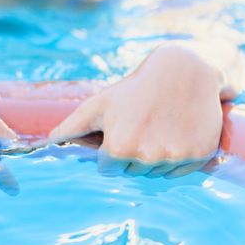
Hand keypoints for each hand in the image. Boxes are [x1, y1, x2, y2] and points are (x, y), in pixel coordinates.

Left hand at [50, 43, 226, 178]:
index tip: (123, 129)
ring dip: (155, 158)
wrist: (186, 71)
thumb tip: (46, 144)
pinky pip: (179, 172)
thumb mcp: (101, 103)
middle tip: (143, 125)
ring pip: (156, 174)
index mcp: (119, 148)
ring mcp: (175, 157)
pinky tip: (177, 132)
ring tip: (160, 127)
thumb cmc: (136, 88)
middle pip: (133, 174)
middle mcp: (147, 157)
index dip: (112, 150)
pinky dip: (177, 157)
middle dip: (134, 155)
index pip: (109, 169)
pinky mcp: (199, 156)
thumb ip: (71, 127)